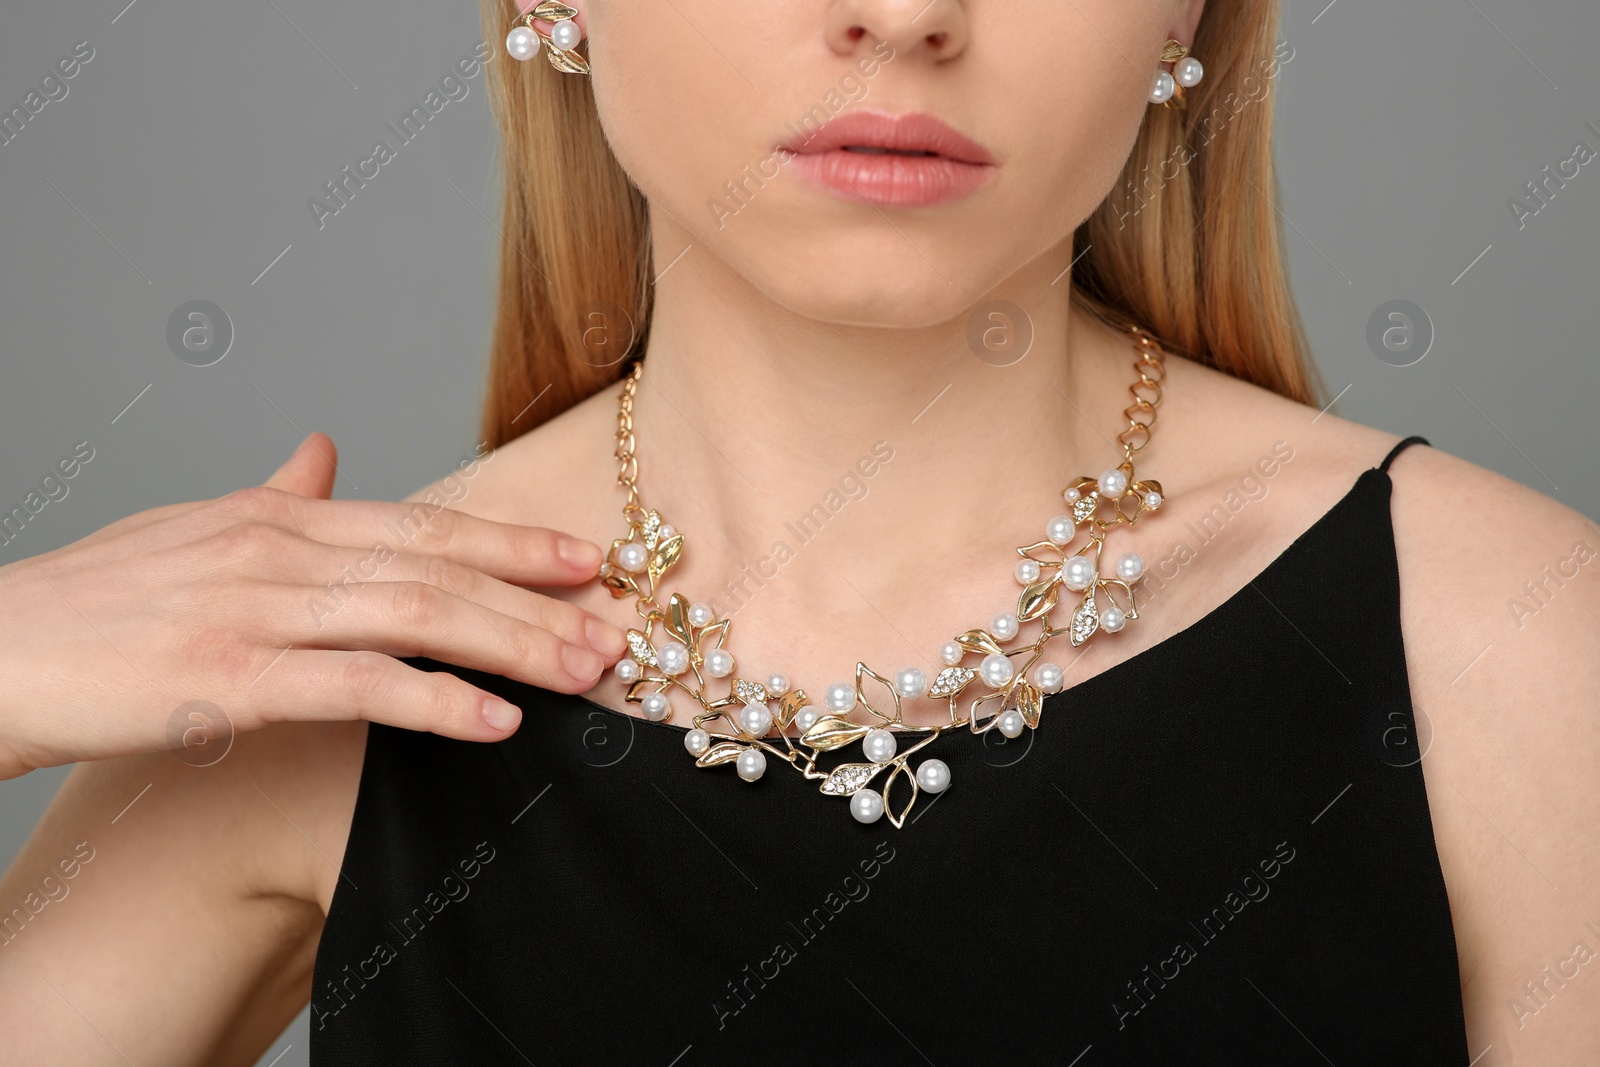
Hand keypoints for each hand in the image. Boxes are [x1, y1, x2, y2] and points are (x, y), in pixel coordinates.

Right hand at [0, 432, 626, 778]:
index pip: (423, 523)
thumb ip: (274, 495)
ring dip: (514, 645)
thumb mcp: (191, 526)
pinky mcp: (228, 680)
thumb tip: (324, 450)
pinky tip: (496, 721)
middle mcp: (280, 550)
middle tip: (616, 628)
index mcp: (280, 516)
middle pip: (438, 567)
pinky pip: (356, 689)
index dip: (513, 542)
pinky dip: (435, 702)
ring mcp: (256, 611)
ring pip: (416, 618)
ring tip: (585, 672)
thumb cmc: (92, 600)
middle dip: (538, 597)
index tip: (587, 561)